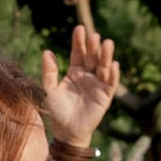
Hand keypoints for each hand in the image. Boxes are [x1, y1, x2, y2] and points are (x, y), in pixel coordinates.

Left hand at [41, 11, 119, 151]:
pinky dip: (113, 74)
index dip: (79, 42)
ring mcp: (97, 85)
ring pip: (103, 67)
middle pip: (92, 57)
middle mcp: (88, 76)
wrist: (66, 132)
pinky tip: (114, 65)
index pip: (78, 53)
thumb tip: (47, 51)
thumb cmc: (57, 111)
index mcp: (75, 72)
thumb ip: (49, 72)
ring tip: (107, 43)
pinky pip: (111, 83)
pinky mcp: (105, 96)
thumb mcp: (50, 90)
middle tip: (94, 35)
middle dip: (93, 46)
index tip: (79, 28)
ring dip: (106, 56)